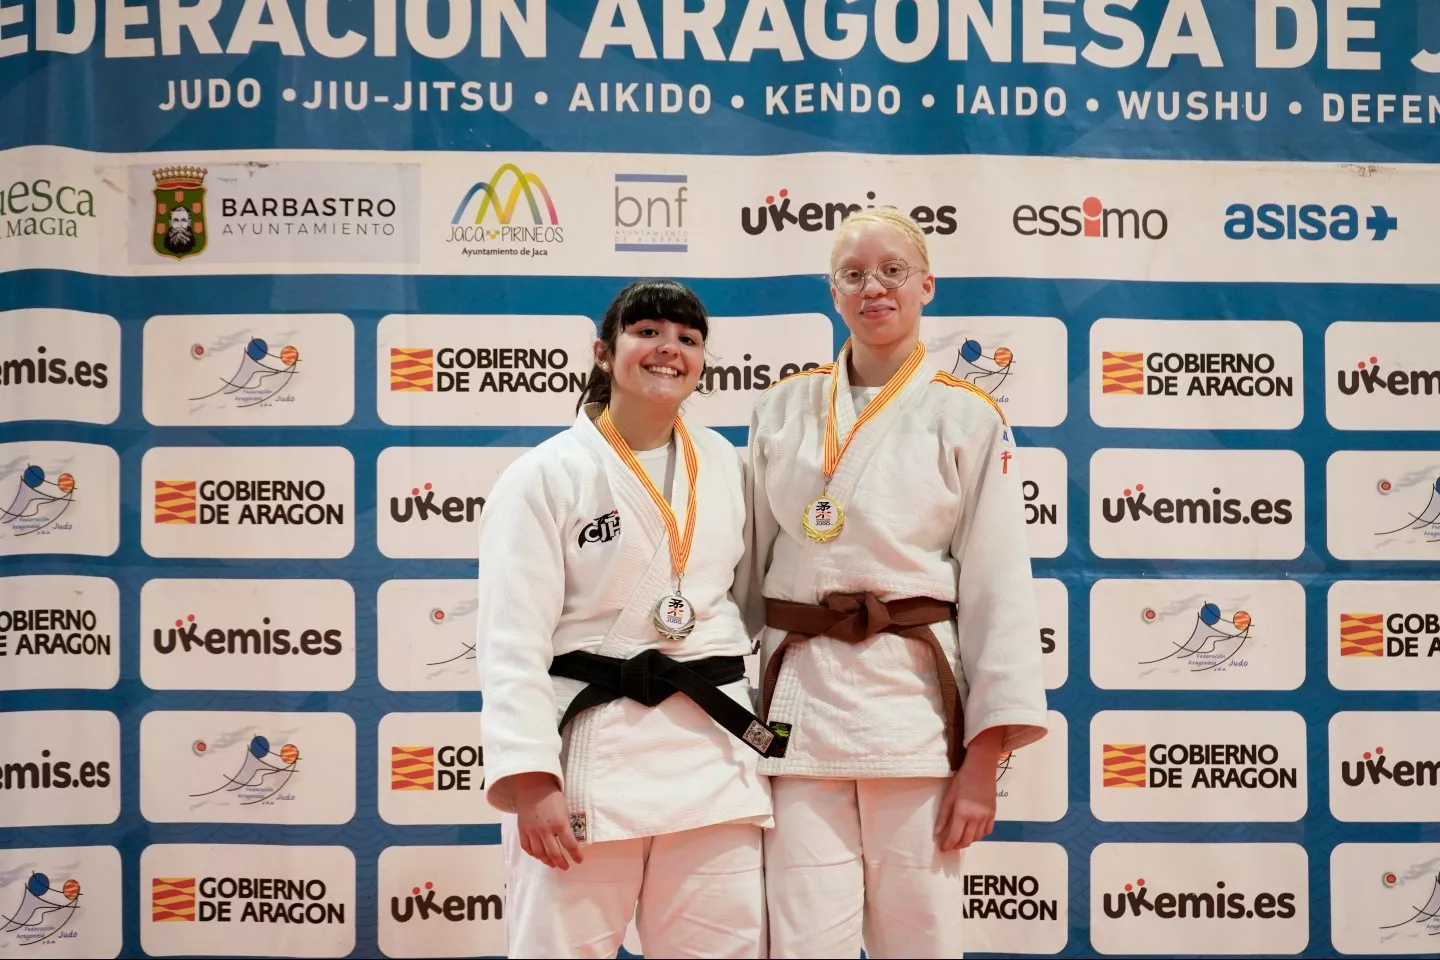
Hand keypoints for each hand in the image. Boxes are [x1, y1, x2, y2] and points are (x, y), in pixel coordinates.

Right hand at [509, 772, 583, 869]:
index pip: (570, 845)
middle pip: (554, 853)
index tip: (579, 861)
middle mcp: (545, 830)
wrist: (533, 787)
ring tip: (553, 864)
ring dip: (547, 861)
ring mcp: (532, 831)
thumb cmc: (552, 797)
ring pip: (540, 854)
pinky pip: (527, 848)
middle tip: (566, 866)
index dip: (576, 855)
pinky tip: (539, 856)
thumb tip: (568, 841)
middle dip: (561, 862)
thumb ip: (565, 827)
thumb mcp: (565, 810)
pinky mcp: (522, 831)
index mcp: (560, 823)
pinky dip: (533, 854)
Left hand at [934, 727, 1002, 851]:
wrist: (982, 767)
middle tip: (950, 845)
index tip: (943, 849)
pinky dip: (980, 834)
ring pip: (978, 837)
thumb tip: (938, 832)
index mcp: (963, 812)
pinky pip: (987, 831)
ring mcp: (987, 816)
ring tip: (960, 837)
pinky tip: (973, 830)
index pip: (955, 836)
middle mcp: (976, 817)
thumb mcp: (949, 795)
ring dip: (968, 840)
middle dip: (958, 845)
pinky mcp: (993, 813)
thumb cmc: (962, 778)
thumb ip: (944, 816)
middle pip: (967, 840)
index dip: (948, 845)